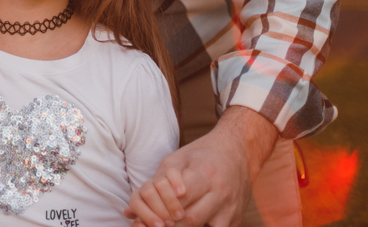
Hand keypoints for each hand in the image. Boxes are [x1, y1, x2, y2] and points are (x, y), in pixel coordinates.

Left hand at [125, 106, 276, 226]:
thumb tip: (129, 211)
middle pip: (191, 218)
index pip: (180, 199)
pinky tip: (187, 226)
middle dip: (169, 224)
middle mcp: (220, 192)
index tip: (149, 218)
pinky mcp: (236, 218)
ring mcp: (230, 208)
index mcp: (204, 174)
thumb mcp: (176, 160)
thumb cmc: (201, 154)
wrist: (239, 149)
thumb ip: (154, 184)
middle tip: (154, 226)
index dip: (162, 211)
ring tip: (166, 225)